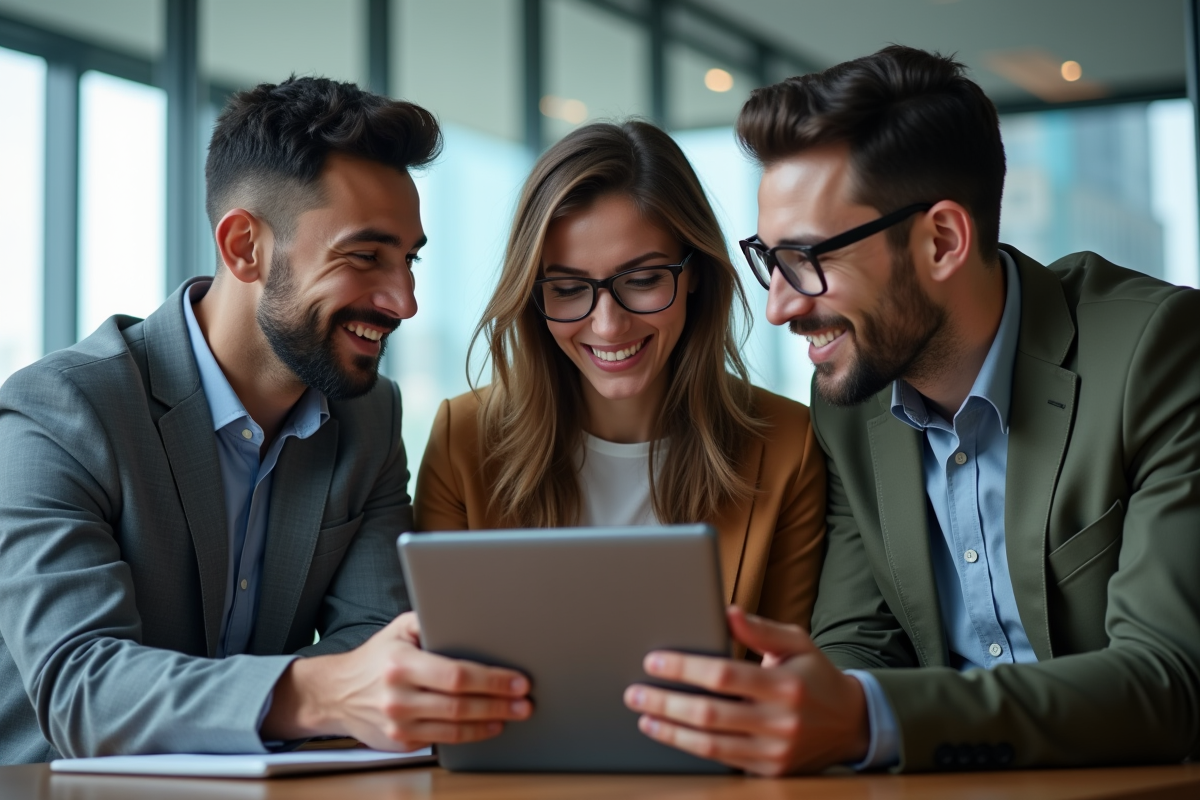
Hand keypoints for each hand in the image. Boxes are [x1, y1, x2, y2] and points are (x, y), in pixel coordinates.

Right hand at [263, 612, 531, 750]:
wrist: (335, 694)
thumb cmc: (375, 657)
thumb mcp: (398, 629)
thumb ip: (431, 618)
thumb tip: (472, 613)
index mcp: (401, 663)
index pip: (456, 674)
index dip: (491, 680)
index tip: (517, 680)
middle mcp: (398, 696)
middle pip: (460, 704)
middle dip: (499, 703)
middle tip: (525, 702)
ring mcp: (398, 724)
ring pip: (455, 727)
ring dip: (490, 722)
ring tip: (514, 714)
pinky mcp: (400, 742)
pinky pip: (443, 740)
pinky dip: (470, 735)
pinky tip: (488, 726)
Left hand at [623, 606, 868, 775]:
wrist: (852, 725)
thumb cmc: (816, 676)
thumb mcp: (797, 643)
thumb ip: (760, 629)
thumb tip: (727, 610)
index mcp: (785, 684)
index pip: (723, 675)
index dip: (684, 669)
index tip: (654, 661)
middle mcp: (780, 722)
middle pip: (709, 714)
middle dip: (665, 702)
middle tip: (634, 692)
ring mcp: (774, 752)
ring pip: (710, 745)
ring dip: (670, 731)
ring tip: (643, 715)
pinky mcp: (769, 772)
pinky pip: (721, 761)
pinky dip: (690, 748)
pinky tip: (669, 733)